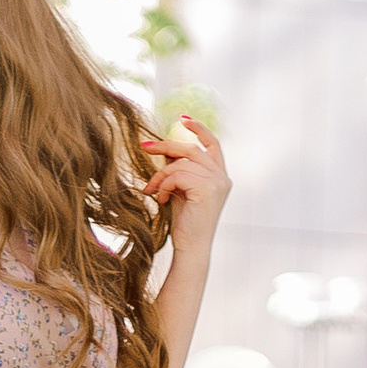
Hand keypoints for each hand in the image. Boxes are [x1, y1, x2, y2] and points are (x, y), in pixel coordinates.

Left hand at [141, 111, 230, 237]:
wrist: (190, 249)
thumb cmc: (185, 223)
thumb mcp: (182, 190)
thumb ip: (180, 169)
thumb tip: (165, 148)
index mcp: (220, 176)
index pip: (213, 144)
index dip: (199, 129)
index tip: (183, 118)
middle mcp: (222, 177)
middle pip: (191, 149)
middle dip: (165, 146)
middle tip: (144, 147)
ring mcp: (217, 183)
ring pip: (182, 162)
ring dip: (161, 175)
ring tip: (151, 189)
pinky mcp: (207, 189)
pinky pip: (178, 175)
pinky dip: (164, 184)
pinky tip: (162, 199)